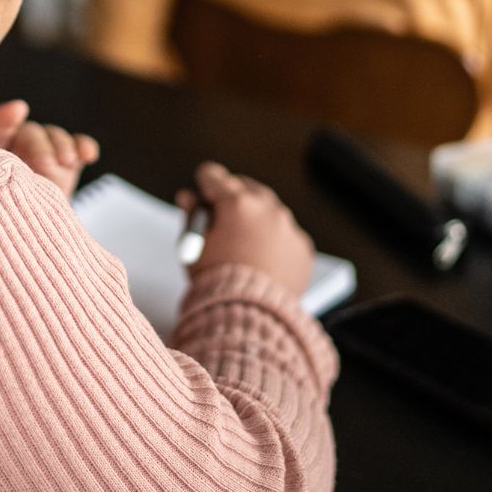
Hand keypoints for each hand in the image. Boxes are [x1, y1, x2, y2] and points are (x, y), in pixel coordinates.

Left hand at [0, 100, 98, 197]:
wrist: (20, 232)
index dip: (5, 119)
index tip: (17, 110)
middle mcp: (17, 145)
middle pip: (30, 133)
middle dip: (39, 145)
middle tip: (45, 163)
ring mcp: (45, 152)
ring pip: (55, 137)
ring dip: (63, 146)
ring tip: (66, 162)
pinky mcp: (69, 162)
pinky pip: (78, 146)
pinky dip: (84, 147)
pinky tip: (88, 155)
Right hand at [176, 162, 314, 296]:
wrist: (251, 314)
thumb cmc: (216, 279)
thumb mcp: (194, 245)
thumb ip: (192, 216)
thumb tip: (189, 198)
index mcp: (237, 203)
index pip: (215, 177)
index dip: (204, 182)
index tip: (202, 187)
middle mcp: (267, 208)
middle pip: (245, 186)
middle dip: (232, 194)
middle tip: (221, 209)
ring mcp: (288, 227)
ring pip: (269, 209)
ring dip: (255, 215)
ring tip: (243, 236)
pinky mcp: (302, 248)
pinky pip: (286, 234)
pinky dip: (274, 239)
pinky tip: (262, 256)